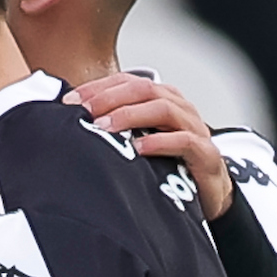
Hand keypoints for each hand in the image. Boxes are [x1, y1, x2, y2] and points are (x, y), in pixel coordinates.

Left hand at [67, 72, 232, 219]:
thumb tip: (68, 128)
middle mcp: (179, 108)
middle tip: (83, 112)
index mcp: (161, 100)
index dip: (98, 87)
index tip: (69, 101)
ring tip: (104, 127)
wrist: (208, 194)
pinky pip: (184, 141)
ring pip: (164, 109)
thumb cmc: (168, 165)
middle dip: (110, 98)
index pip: (127, 82)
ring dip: (130, 115)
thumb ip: (112, 131)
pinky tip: (138, 148)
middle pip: (144, 89)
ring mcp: (194, 129)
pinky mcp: (205, 154)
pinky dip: (160, 142)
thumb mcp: (137, 143)